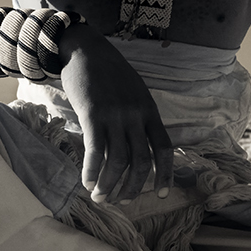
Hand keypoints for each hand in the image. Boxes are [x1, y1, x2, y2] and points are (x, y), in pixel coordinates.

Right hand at [56, 30, 172, 203]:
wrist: (86, 48)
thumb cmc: (109, 72)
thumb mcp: (135, 91)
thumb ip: (139, 116)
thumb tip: (139, 143)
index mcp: (149, 111)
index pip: (164, 148)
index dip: (165, 175)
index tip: (161, 195)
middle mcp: (135, 115)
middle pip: (141, 161)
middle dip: (132, 187)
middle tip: (122, 202)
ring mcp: (114, 115)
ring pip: (118, 161)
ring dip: (110, 184)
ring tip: (101, 197)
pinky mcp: (92, 114)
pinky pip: (95, 150)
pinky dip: (91, 171)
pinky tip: (87, 183)